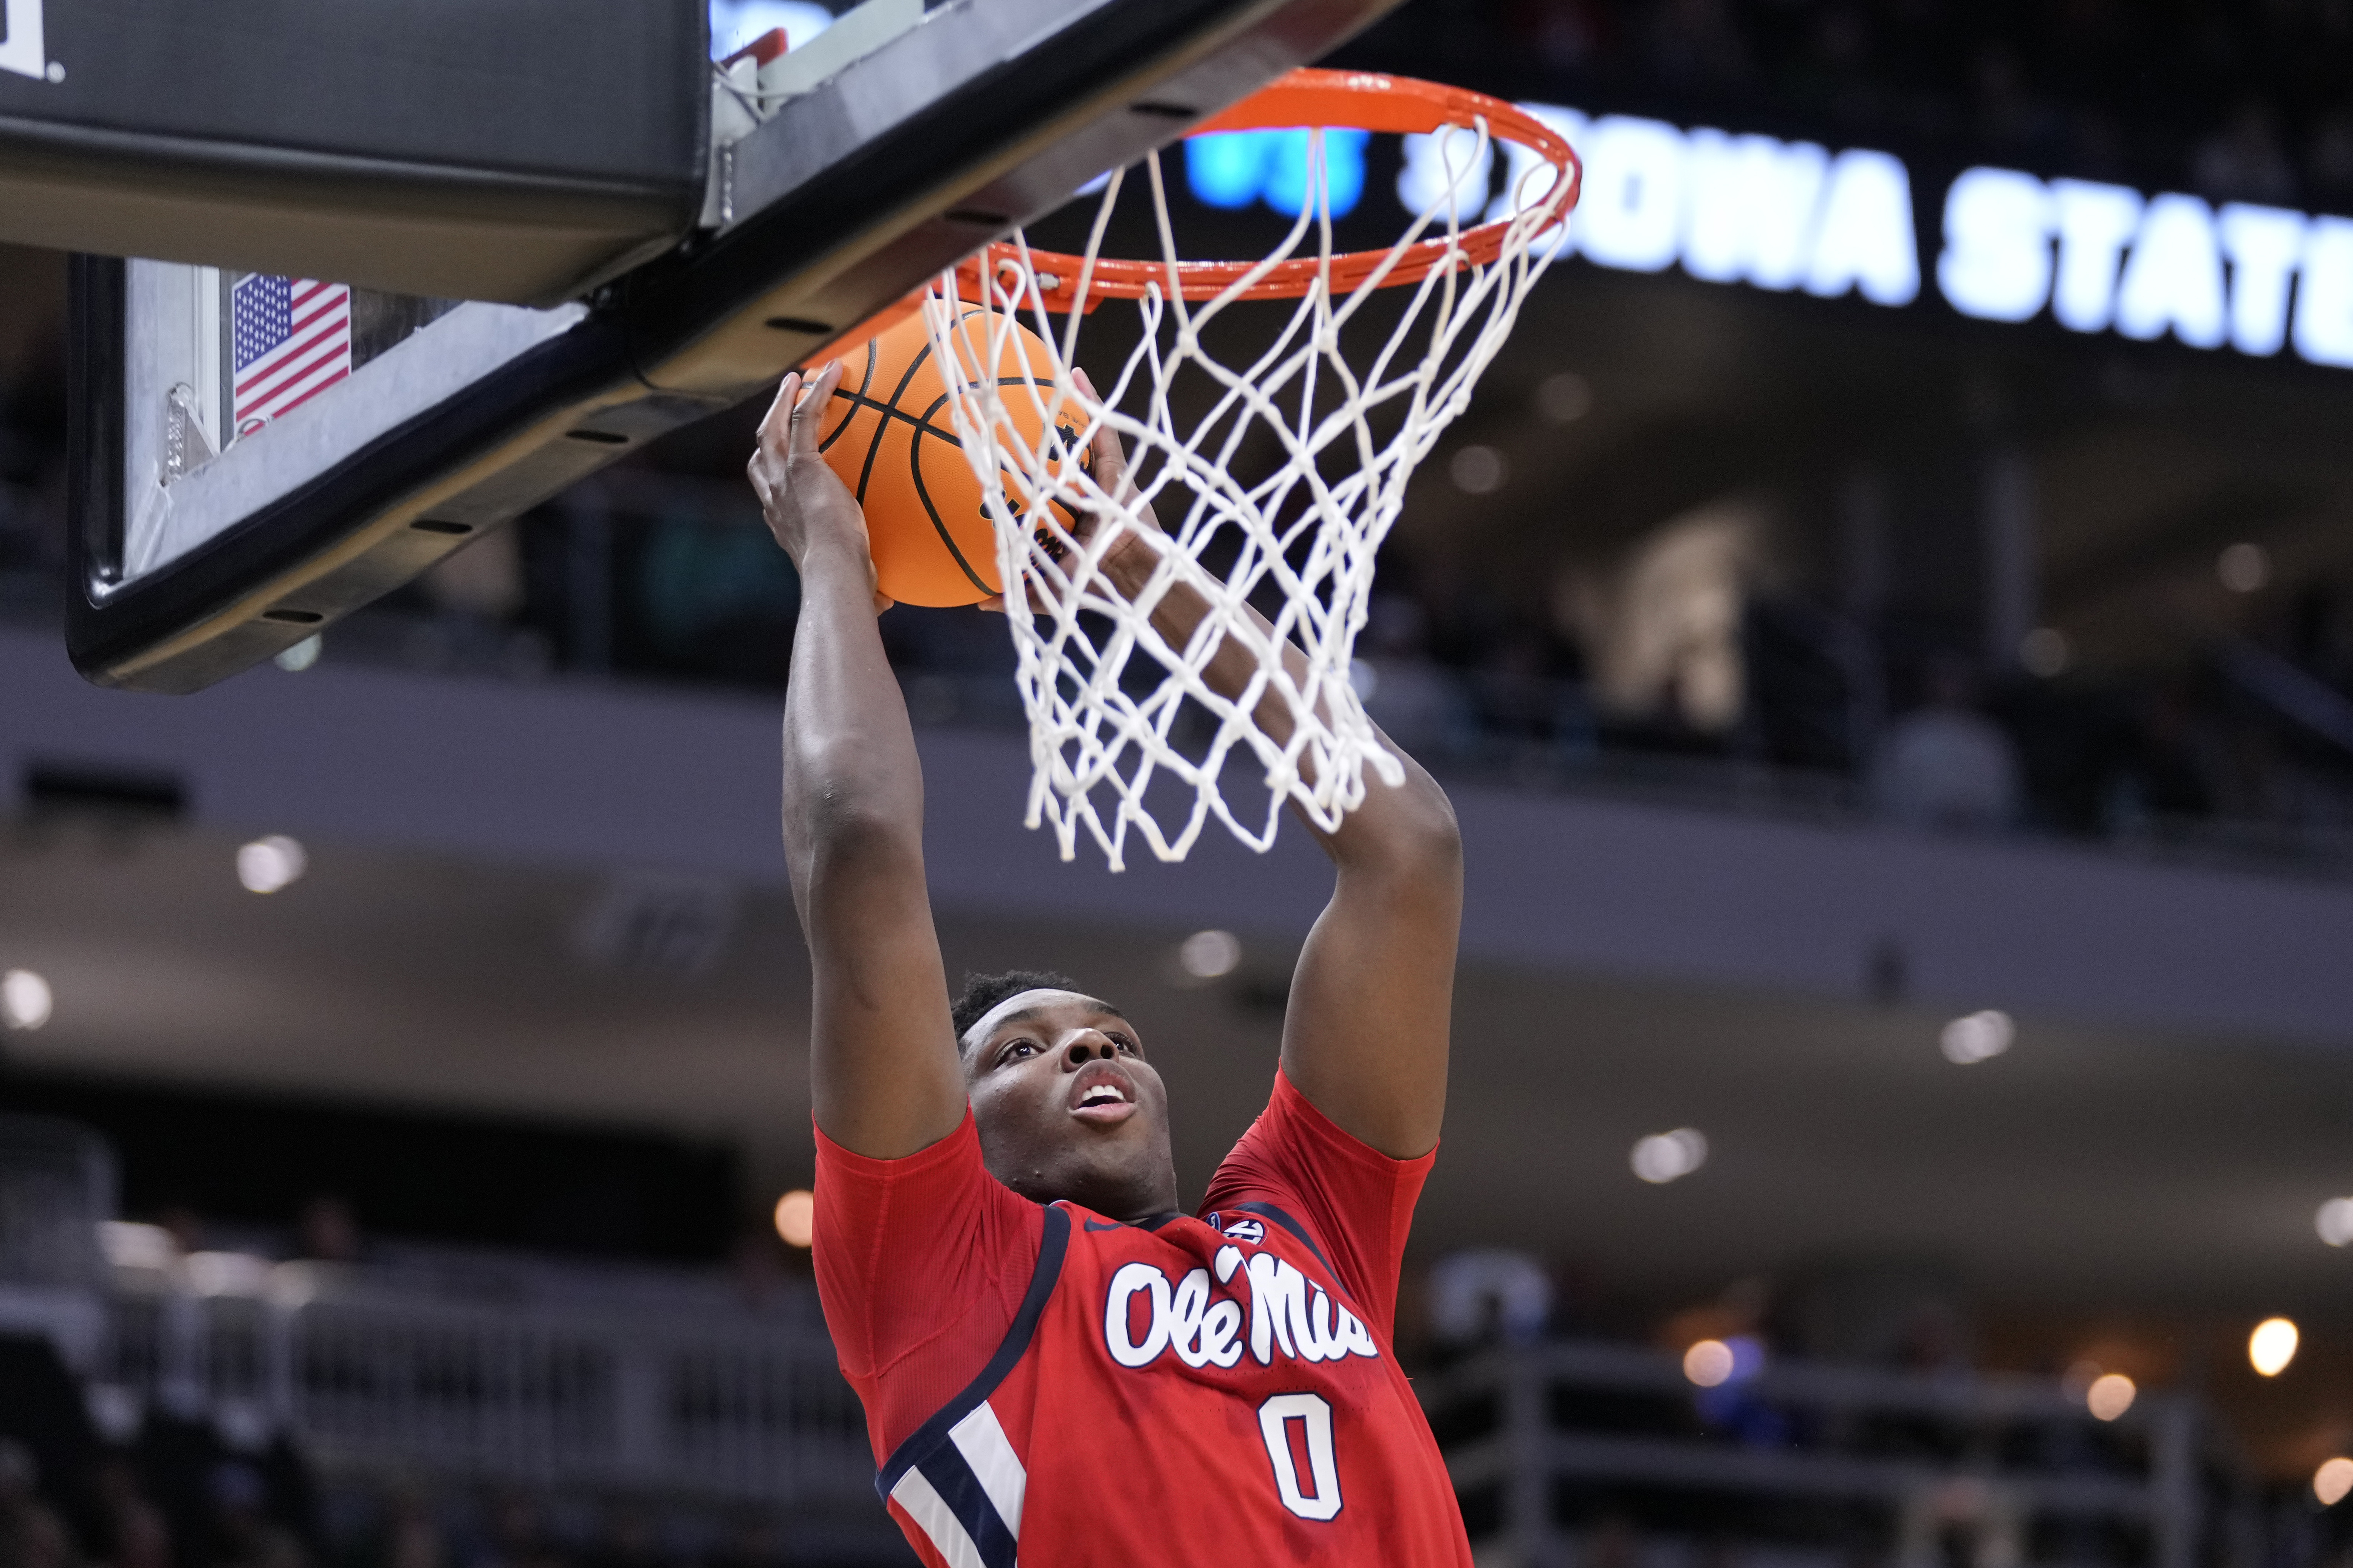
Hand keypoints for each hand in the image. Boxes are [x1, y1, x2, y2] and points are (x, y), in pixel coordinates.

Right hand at [749, 361, 892, 613]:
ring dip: (784, 400)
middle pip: (761, 449)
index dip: (773, 465)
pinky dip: (815, 393)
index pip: (769, 487)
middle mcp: (774, 497)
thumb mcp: (854, 581)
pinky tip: (831, 372)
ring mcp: (784, 479)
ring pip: (774, 427)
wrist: (834, 574)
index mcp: (782, 521)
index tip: (784, 453)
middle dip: (768, 422)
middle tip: (784, 400)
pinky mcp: (802, 465)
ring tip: (799, 378)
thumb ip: (867, 587)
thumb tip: (885, 605)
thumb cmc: (845, 586)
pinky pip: (804, 417)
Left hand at [978, 367, 1159, 611]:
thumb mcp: (1046, 588)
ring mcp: (1097, 476)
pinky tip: (1075, 374)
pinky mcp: (1117, 468)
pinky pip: (1101, 428)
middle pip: (1049, 451)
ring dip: (1058, 403)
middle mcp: (1076, 489)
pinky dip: (1090, 400)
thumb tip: (977, 601)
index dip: (1010, 466)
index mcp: (1060, 512)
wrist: (1129, 580)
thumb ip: (1014, 589)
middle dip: (1028, 425)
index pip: (1032, 483)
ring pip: (1074, 432)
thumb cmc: (1093, 584)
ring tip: (1037, 370)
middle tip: (998, 399)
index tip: (982, 449)